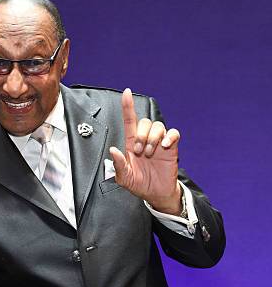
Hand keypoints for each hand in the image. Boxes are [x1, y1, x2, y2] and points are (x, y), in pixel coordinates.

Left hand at [109, 88, 181, 213]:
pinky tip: (165, 146)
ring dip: (153, 138)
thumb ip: (118, 165)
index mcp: (132, 145)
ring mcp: (159, 142)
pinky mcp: (171, 147)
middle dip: (141, 135)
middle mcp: (146, 140)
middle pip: (145, 122)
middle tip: (140, 151)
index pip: (129, 121)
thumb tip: (113, 150)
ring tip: (150, 153)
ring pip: (158, 125)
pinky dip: (170, 136)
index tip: (126, 92)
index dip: (127, 106)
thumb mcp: (124, 178)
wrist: (156, 194)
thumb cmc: (139, 184)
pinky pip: (173, 133)